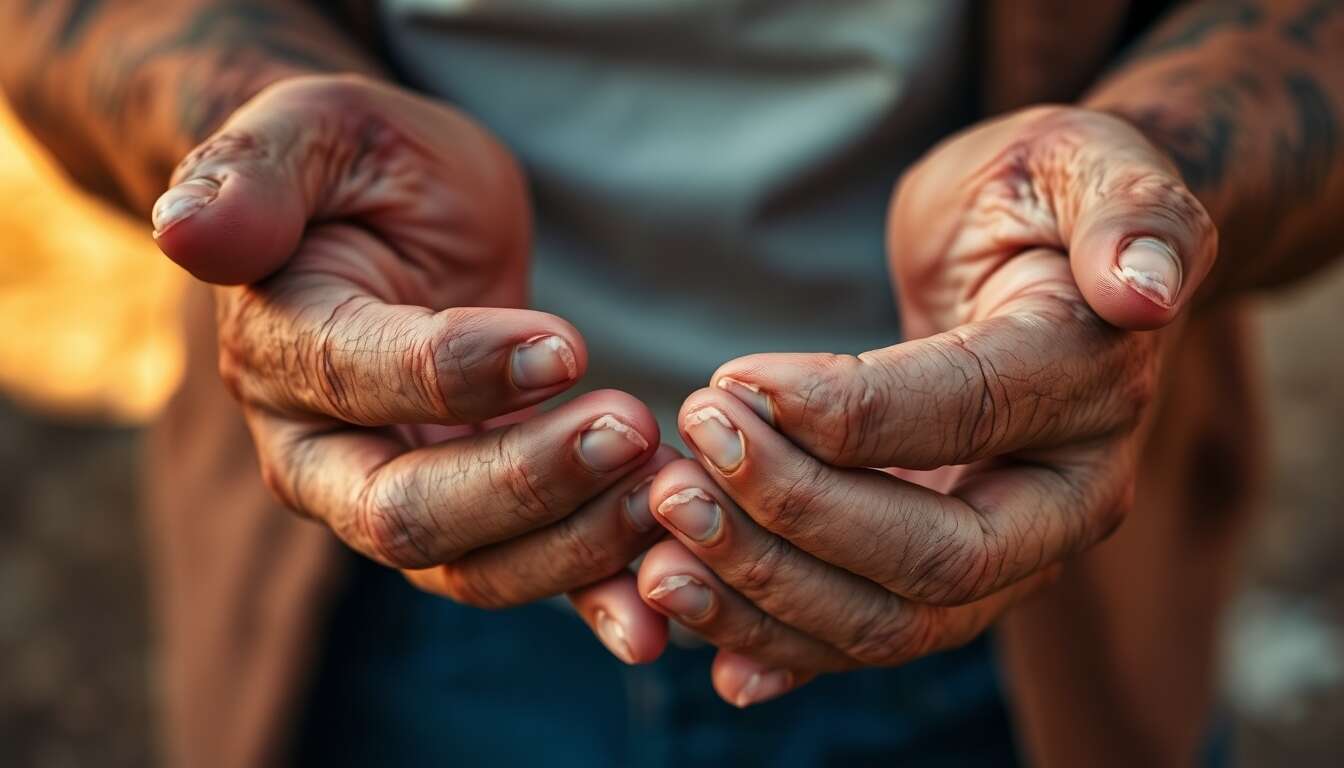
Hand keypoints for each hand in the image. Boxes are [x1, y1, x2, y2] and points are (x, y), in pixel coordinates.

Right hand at [152, 75, 671, 661]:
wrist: (395, 214)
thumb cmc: (357, 164)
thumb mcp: (313, 131)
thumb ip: (253, 175)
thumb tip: (184, 231)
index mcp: (280, 349)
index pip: (357, 380)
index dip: (458, 372)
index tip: (567, 346)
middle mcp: (320, 449)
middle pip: (407, 512)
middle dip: (526, 483)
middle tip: (632, 430)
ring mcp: (395, 495)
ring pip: (471, 568)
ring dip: (574, 545)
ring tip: (668, 493)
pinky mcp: (473, 517)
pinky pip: (523, 577)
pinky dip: (589, 602)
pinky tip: (652, 619)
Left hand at [633, 105, 1217, 704]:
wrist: (1039, 256)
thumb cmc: (1044, 196)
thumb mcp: (1086, 162)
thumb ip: (1128, 212)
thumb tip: (1142, 290)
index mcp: (1092, 385)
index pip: (965, 418)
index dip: (845, 417)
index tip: (729, 387)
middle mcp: (1065, 495)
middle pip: (935, 560)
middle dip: (793, 524)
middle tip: (677, 479)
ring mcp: (1006, 548)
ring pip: (894, 621)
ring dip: (767, 599)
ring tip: (659, 550)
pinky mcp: (943, 568)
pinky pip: (867, 633)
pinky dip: (784, 648)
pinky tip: (708, 651)